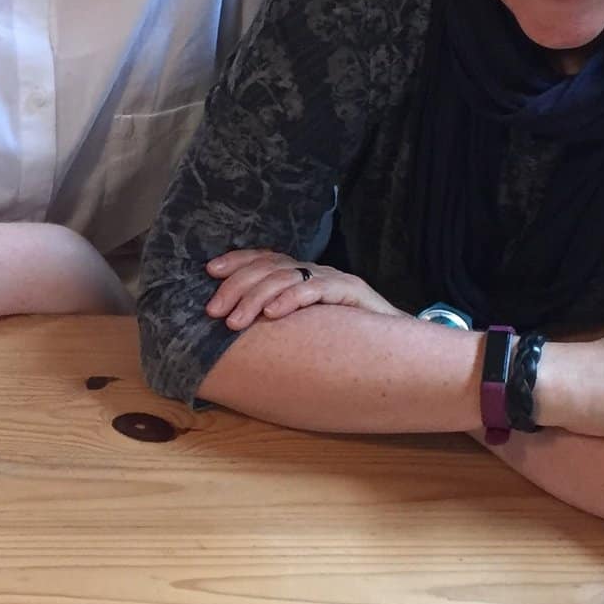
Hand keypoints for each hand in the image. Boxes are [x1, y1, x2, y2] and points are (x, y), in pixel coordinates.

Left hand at [205, 250, 400, 330]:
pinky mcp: (350, 291)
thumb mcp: (301, 326)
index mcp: (299, 274)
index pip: (263, 258)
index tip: (209, 271)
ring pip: (286, 277)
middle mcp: (313, 271)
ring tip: (236, 321)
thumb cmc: (342, 338)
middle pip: (268, 267)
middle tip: (215, 311)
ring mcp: (332, 279)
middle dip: (237, 287)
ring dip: (256, 298)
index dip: (236, 260)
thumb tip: (233, 324)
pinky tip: (272, 314)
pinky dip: (292, 299)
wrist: (394, 345)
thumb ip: (274, 317)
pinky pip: (316, 289)